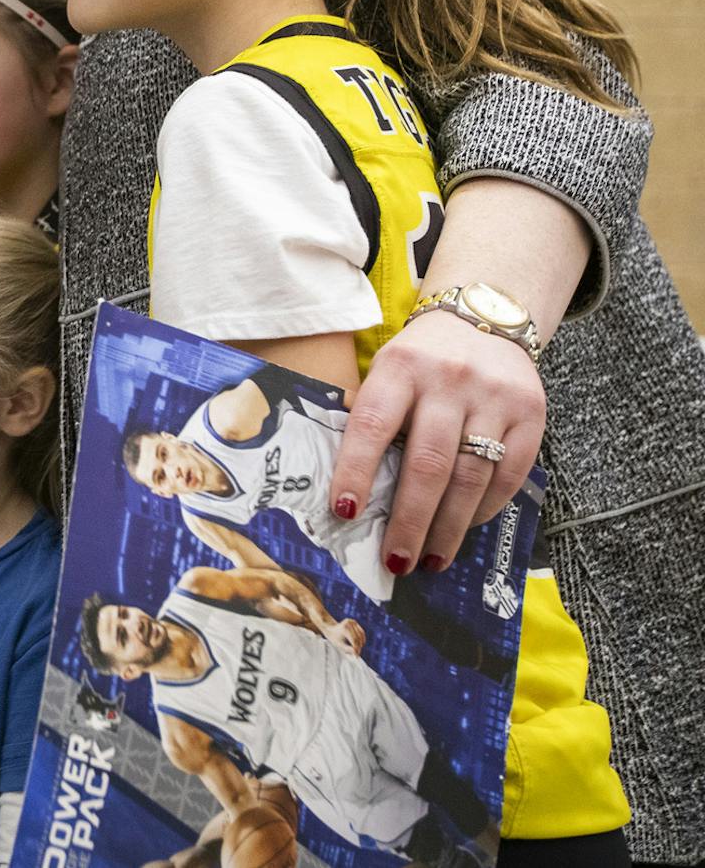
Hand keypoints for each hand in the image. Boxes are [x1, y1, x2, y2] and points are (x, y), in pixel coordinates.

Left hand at [324, 617, 365, 656]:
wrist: (330, 628)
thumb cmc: (334, 638)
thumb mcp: (340, 645)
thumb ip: (348, 649)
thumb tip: (357, 653)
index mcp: (344, 628)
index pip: (354, 640)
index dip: (356, 649)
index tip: (356, 656)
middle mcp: (349, 623)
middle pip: (357, 638)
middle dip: (358, 647)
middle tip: (358, 654)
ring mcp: (352, 621)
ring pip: (361, 635)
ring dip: (361, 643)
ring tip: (359, 649)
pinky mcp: (354, 621)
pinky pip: (361, 631)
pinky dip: (362, 638)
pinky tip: (361, 644)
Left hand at [329, 309, 543, 573]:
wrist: (485, 316)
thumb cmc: (420, 359)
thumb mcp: (388, 371)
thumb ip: (373, 417)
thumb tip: (350, 492)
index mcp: (400, 368)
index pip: (373, 425)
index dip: (355, 470)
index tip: (345, 512)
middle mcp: (448, 381)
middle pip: (429, 463)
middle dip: (410, 520)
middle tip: (396, 561)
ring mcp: (494, 398)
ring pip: (470, 476)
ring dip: (448, 527)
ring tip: (431, 560)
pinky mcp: (531, 414)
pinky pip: (509, 475)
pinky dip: (484, 509)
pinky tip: (464, 528)